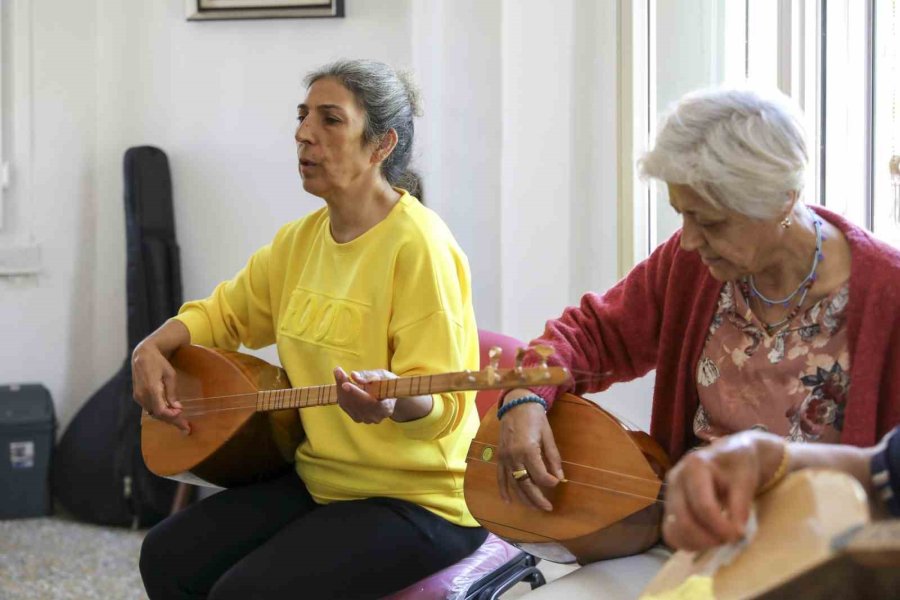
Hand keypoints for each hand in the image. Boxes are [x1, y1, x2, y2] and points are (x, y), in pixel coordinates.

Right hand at [131, 340, 189, 433]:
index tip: (183, 418)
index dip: (172, 416)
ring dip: (166, 418)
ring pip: (153, 413)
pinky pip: (149, 408)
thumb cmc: (159, 362)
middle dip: (172, 421)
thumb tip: (177, 408)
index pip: (161, 410)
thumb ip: (172, 392)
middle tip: (186, 428)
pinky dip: (160, 413)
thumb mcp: (170, 375)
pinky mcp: (137, 396)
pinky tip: (170, 415)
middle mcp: (142, 395)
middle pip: (158, 414)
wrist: (143, 354)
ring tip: (180, 423)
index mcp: (151, 389)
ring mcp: (138, 396)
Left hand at [334, 367, 396, 423]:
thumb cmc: (388, 384)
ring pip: (347, 404)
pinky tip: (341, 382)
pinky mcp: (357, 418)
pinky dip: (341, 393)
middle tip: (338, 370)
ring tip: (339, 373)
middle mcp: (375, 417)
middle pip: (355, 402)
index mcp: (386, 408)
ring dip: (340, 388)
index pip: (368, 401)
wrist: (389, 398)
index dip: (355, 392)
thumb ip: (370, 376)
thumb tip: (353, 375)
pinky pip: (345, 405)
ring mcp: (365, 419)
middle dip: (344, 385)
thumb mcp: (384, 375)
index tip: (344, 384)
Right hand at [496, 391, 563, 510]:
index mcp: (528, 449)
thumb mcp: (548, 435)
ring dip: (524, 498)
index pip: (540, 475)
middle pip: (525, 484)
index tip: (557, 483)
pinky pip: (500, 477)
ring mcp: (504, 457)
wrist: (516, 403)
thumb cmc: (535, 417)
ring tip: (534, 508)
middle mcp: (514, 456)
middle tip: (548, 508)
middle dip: (537, 499)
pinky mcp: (499, 457)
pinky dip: (503, 490)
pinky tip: (508, 502)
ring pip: (514, 484)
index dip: (550, 482)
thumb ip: (553, 458)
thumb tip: (560, 477)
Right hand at [662, 431, 783, 550]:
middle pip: (683, 520)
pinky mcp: (669, 507)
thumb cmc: (738, 464)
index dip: (720, 526)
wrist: (729, 455)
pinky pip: (670, 533)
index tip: (738, 535)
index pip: (702, 505)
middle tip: (729, 540)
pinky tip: (706, 541)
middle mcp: (675, 479)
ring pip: (673, 529)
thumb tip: (736, 533)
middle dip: (708, 538)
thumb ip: (741, 506)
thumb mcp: (746, 479)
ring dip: (697, 543)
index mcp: (694, 467)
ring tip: (719, 540)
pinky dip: (687, 543)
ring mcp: (669, 494)